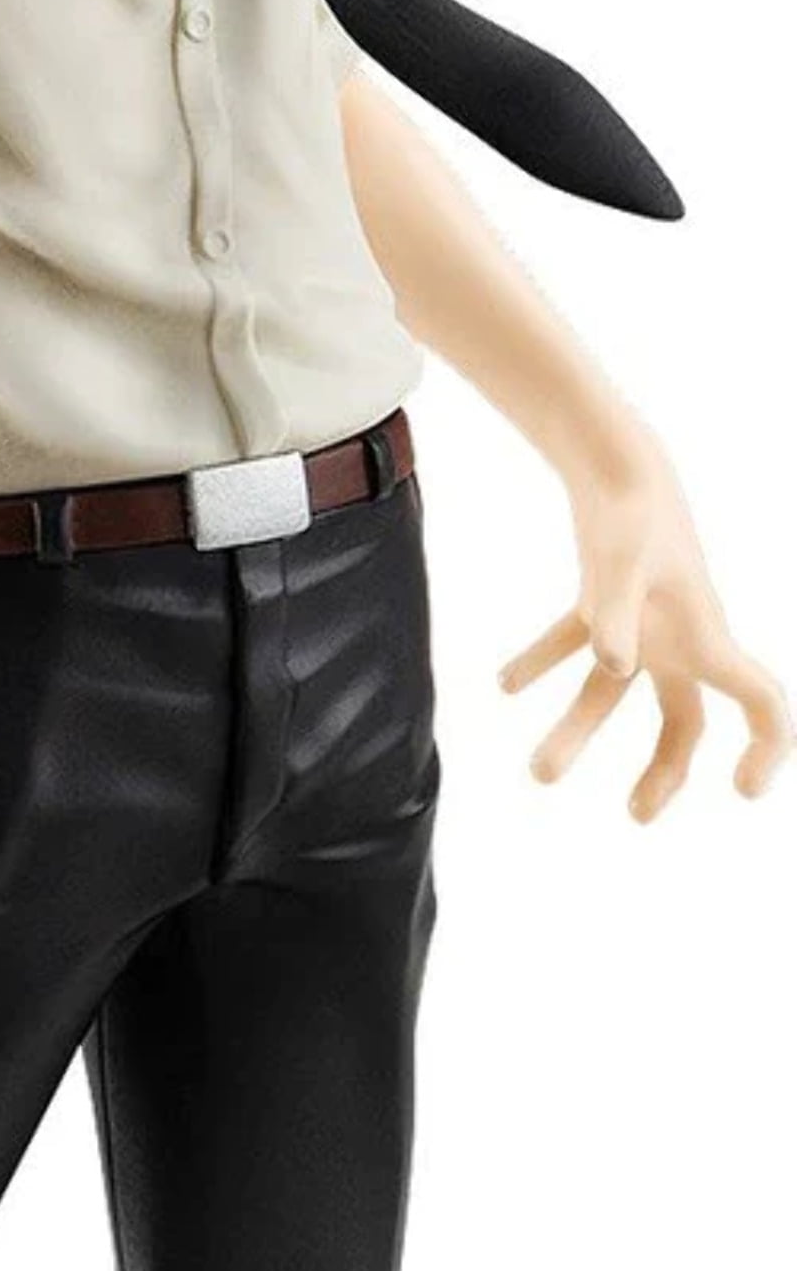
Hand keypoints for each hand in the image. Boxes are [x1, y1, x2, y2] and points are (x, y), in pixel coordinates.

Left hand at [498, 433, 793, 819]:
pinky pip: (574, 644)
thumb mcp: (620, 563)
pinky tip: (503, 683)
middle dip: (666, 770)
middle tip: (637, 815)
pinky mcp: (603, 600)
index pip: (760, 702)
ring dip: (577, 730)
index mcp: (704, 637)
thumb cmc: (628, 507)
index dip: (767, 748)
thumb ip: (614, 616)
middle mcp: (680, 638)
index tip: (744, 790)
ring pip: (614, 693)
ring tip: (538, 774)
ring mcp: (641, 622)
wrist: (612, 455)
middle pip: (684, 720)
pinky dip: (542, 662)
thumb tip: (613, 666)